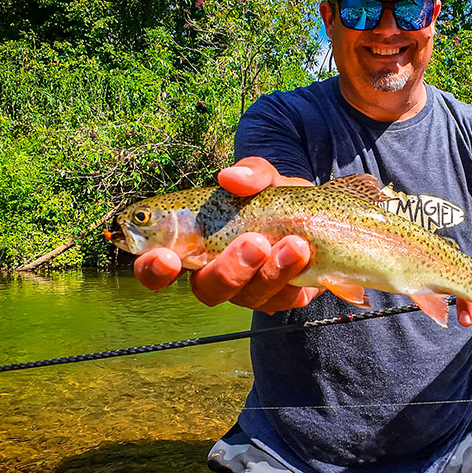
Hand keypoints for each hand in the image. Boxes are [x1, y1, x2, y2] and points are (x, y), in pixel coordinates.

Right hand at [132, 157, 322, 313]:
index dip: (152, 270)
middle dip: (228, 270)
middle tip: (253, 242)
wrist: (319, 212)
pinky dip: (293, 277)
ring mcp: (249, 289)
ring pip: (248, 297)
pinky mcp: (283, 296)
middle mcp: (215, 273)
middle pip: (206, 290)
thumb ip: (249, 173)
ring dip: (270, 272)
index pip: (156, 268)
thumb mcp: (264, 178)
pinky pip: (283, 299)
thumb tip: (229, 177)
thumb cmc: (273, 197)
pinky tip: (305, 253)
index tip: (166, 258)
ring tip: (294, 243)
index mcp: (192, 245)